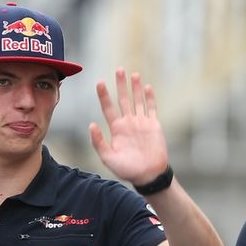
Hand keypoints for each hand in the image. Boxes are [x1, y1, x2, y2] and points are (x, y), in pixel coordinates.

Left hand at [89, 68, 168, 184]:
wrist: (148, 175)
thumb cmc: (127, 169)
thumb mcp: (108, 158)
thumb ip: (98, 142)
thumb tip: (91, 124)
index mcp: (117, 129)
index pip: (109, 107)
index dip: (104, 95)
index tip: (100, 82)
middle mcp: (128, 123)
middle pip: (123, 99)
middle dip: (121, 85)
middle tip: (119, 69)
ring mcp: (141, 123)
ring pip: (138, 101)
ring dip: (135, 88)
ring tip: (133, 74)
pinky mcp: (154, 125)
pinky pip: (152, 108)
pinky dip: (150, 98)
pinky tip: (147, 87)